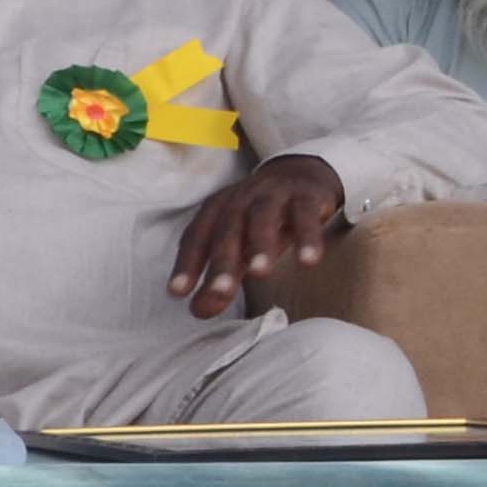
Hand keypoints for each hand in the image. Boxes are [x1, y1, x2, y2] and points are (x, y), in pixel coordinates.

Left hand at [169, 152, 348, 317]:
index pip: (196, 238)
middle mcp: (239, 200)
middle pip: (227, 231)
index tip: (177, 294)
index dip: (186, 264)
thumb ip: (222, 274)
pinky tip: (309, 261)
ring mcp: (272, 196)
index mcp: (217, 210)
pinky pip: (305, 216)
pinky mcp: (306, 197)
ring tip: (259, 274)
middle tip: (219, 293)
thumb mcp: (240, 243)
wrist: (301, 174)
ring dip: (259, 245)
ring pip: (262, 218)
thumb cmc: (262, 218)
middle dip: (222, 262)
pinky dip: (308, 237)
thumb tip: (199, 311)